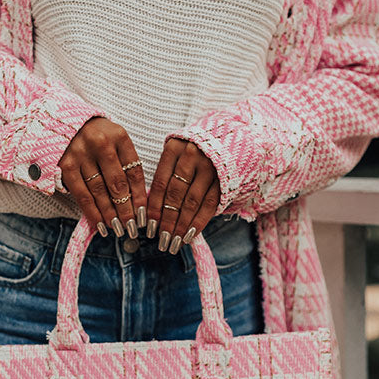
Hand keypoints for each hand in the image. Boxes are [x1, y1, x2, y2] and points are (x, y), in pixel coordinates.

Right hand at [58, 116, 147, 236]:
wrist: (66, 123)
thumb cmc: (99, 137)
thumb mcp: (116, 143)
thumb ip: (127, 166)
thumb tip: (138, 202)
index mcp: (119, 136)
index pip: (134, 171)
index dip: (140, 196)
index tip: (143, 215)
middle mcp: (100, 143)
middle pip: (117, 183)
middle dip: (126, 209)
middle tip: (131, 227)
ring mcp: (81, 153)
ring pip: (99, 191)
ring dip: (109, 213)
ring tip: (118, 229)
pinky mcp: (65, 164)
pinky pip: (80, 193)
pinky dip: (91, 211)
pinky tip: (99, 223)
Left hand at [147, 137, 220, 251]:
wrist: (228, 137)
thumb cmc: (193, 150)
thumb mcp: (176, 155)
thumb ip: (165, 176)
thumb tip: (149, 210)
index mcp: (174, 148)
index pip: (160, 183)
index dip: (154, 208)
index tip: (149, 228)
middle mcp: (191, 155)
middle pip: (176, 195)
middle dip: (168, 221)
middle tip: (163, 241)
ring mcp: (210, 166)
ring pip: (193, 201)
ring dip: (182, 225)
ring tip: (175, 242)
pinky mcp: (224, 176)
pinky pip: (210, 203)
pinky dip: (199, 221)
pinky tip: (190, 235)